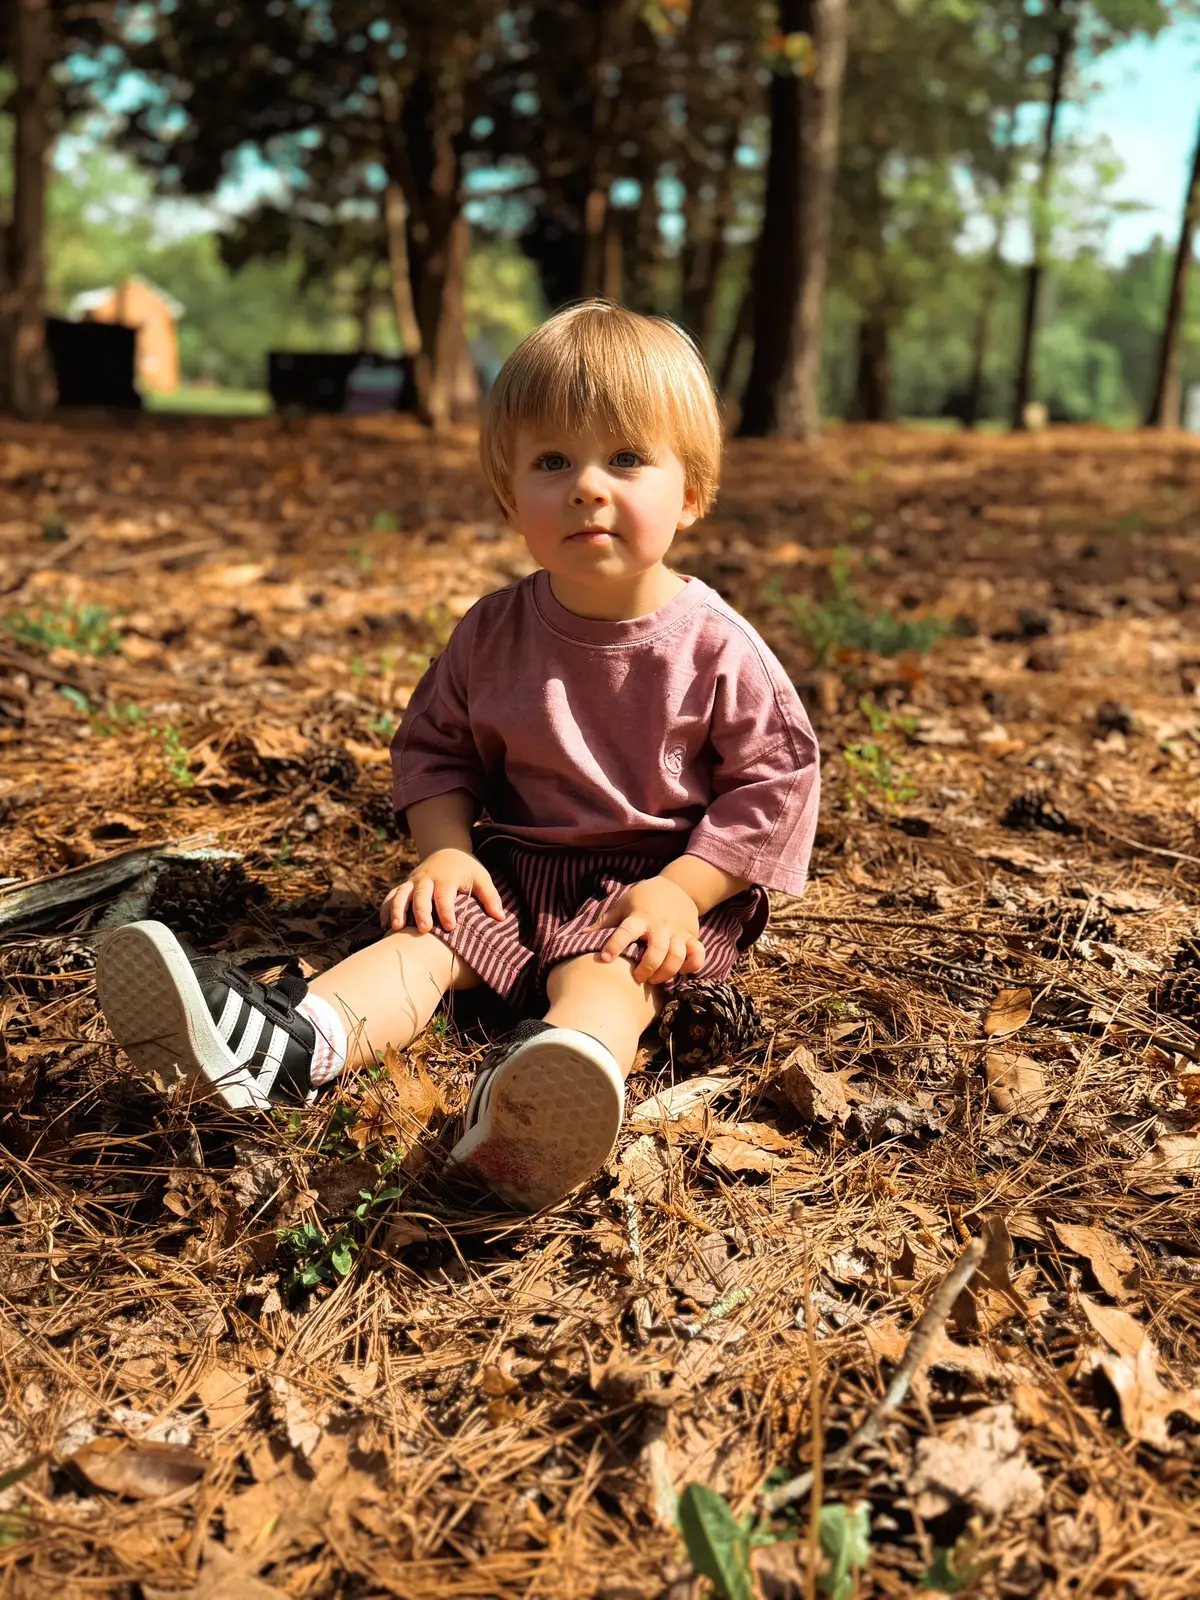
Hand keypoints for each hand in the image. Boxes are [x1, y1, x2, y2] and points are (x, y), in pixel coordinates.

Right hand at [380, 848, 504, 933]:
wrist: (446, 851)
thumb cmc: (466, 870)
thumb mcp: (481, 877)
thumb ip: (490, 897)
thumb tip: (501, 918)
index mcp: (446, 877)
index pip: (445, 895)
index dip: (447, 911)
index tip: (451, 927)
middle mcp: (426, 879)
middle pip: (421, 895)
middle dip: (421, 911)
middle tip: (424, 930)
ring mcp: (413, 882)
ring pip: (401, 894)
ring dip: (398, 910)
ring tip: (397, 928)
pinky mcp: (404, 886)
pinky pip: (391, 896)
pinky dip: (386, 909)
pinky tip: (385, 925)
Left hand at [585, 875, 705, 984]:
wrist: (677, 886)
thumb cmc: (643, 899)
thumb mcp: (622, 905)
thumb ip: (604, 923)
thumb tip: (580, 935)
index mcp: (640, 917)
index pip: (626, 931)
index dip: (615, 945)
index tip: (605, 959)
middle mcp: (660, 925)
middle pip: (657, 950)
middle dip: (648, 968)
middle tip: (638, 978)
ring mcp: (679, 931)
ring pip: (677, 956)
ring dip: (666, 972)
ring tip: (655, 980)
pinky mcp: (692, 936)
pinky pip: (698, 955)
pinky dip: (692, 966)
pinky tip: (681, 972)